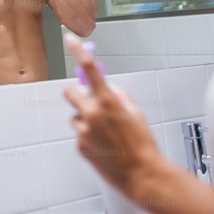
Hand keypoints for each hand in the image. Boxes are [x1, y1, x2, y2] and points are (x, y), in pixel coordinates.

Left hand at [61, 35, 163, 197]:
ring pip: (76, 116)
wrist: (142, 174)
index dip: (78, 51)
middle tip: (91, 103)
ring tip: (106, 134)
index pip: (89, 68)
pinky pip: (80, 134)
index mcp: (108, 101)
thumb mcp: (135, 112)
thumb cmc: (143, 144)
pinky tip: (105, 146)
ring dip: (86, 120)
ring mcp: (84, 131)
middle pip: (70, 93)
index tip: (70, 40)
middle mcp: (92, 113)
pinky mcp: (80, 146)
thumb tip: (107, 90)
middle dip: (79, 95)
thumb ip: (118, 96)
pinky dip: (89, 137)